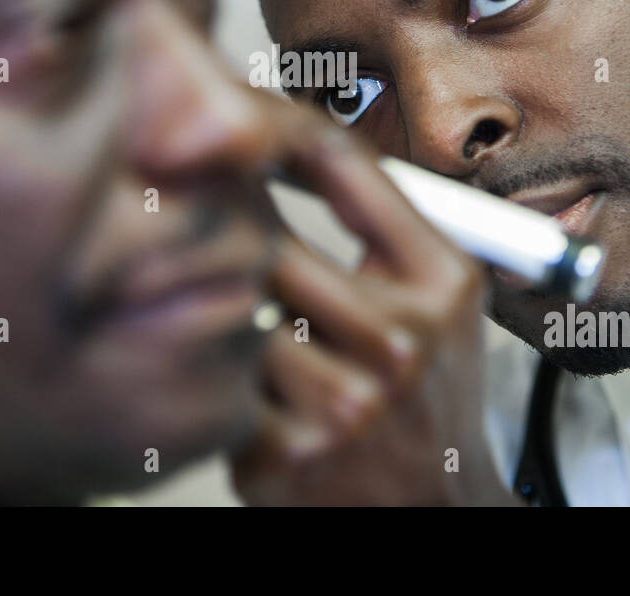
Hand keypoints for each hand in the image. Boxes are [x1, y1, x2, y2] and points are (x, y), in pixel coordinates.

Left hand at [232, 125, 515, 505]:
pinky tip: (216, 359)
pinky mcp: (287, 453)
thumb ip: (384, 219)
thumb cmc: (427, 391)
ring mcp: (346, 404)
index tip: (233, 122)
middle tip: (185, 210)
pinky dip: (209, 360)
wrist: (432, 507)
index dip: (274, 130)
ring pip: (234, 307)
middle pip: (271, 240)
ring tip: (206, 297)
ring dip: (215, 299)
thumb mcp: (438, 294)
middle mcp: (402, 343)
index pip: (345, 165)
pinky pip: (215, 372)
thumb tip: (288, 130)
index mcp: (444, 282)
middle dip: (225, 227)